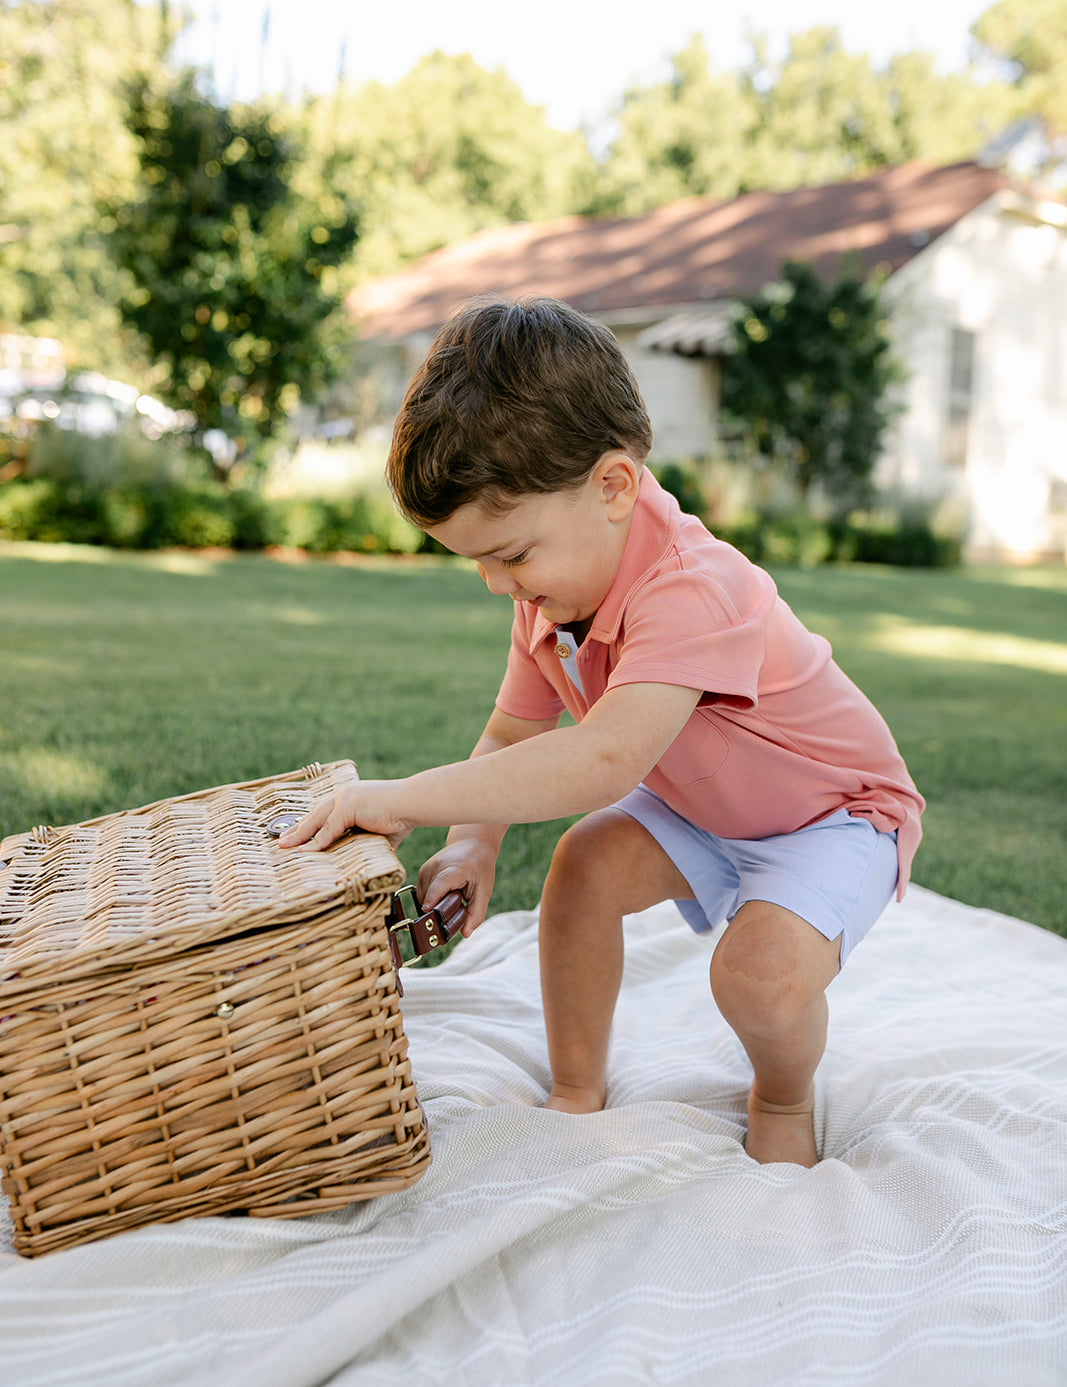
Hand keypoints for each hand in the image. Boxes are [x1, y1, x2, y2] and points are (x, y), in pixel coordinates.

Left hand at [278, 780, 411, 851]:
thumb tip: (362, 859)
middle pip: (315, 815)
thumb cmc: (403, 816)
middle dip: (297, 829)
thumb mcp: (379, 832)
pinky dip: (316, 842)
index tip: (297, 835)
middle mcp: (345, 795)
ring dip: (300, 835)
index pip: (325, 814)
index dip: (310, 826)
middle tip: (282, 841)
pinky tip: (305, 851)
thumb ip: (366, 842)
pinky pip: (328, 829)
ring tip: (286, 847)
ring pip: (316, 821)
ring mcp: (345, 799)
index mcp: (351, 798)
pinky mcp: (347, 807)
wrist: (414, 803)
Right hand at [417, 836, 498, 935]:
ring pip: (423, 898)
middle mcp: (436, 866)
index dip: (433, 898)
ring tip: (452, 900)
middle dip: (438, 911)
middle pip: (429, 897)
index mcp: (454, 869)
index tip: (427, 912)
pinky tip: (445, 895)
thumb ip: (476, 913)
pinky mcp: (422, 871)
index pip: (439, 884)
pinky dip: (432, 899)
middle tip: (452, 916)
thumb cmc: (480, 867)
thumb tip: (465, 934)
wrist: (472, 844)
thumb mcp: (484, 890)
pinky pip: (422, 893)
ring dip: (434, 905)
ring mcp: (427, 868)